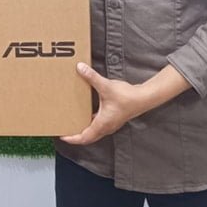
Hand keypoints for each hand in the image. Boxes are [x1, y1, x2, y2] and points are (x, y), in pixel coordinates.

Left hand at [60, 62, 190, 145]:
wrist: (144, 98)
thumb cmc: (127, 96)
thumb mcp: (106, 86)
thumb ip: (92, 77)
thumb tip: (80, 68)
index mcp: (102, 124)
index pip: (84, 137)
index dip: (72, 138)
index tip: (62, 136)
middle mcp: (106, 127)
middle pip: (88, 137)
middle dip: (76, 136)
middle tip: (65, 131)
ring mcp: (110, 124)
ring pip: (94, 132)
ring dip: (83, 129)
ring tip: (73, 123)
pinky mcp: (113, 118)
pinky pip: (98, 125)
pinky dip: (90, 122)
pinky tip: (86, 113)